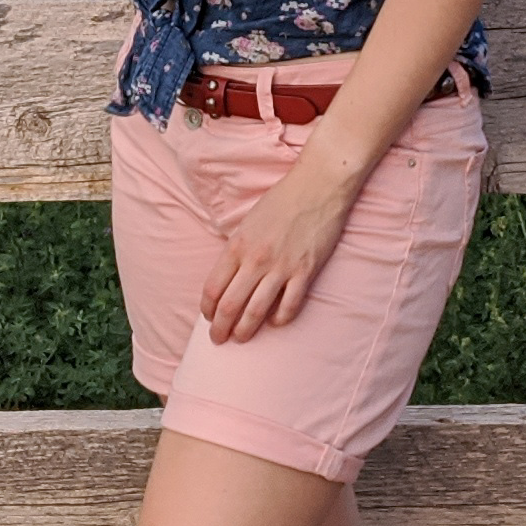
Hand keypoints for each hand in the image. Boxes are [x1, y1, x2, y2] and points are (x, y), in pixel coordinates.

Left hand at [199, 154, 355, 343]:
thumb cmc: (282, 200)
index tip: (207, 317)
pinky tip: (275, 322)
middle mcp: (255, 260)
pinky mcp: (305, 271)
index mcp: (237, 246)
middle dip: (220, 328)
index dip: (207, 308)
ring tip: (241, 338)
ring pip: (256, 311)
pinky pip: (289, 305)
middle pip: (229, 305)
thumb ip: (237, 249)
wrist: (318, 186)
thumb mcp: (248, 222)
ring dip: (245, 330)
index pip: (213, 288)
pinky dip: (280, 319)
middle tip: (218, 339)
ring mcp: (281, 267)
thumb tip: (229, 277)